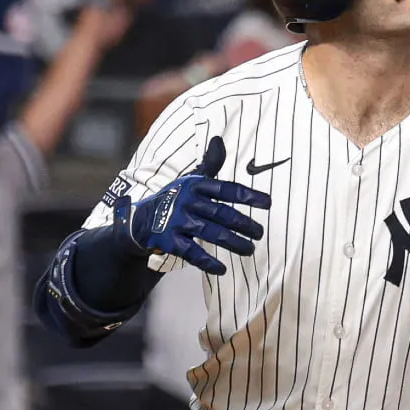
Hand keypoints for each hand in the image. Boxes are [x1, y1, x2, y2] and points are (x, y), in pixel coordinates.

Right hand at [115, 136, 271, 274]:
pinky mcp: (168, 240)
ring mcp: (177, 221)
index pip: (226, 189)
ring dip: (233, 243)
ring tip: (250, 250)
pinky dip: (207, 262)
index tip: (268, 203)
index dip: (248, 196)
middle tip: (260, 233)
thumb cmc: (175, 198)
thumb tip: (219, 140)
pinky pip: (191, 253)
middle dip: (244, 224)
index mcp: (196, 185)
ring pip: (211, 233)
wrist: (141, 219)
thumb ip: (209, 164)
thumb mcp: (190, 179)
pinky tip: (221, 269)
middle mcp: (187, 201)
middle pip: (222, 213)